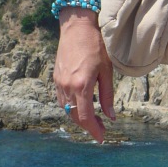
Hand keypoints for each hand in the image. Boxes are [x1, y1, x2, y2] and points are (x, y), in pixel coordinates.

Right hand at [54, 9, 114, 142]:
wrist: (76, 28)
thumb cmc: (95, 46)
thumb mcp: (106, 71)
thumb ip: (108, 96)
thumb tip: (111, 117)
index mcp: (82, 86)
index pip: (86, 116)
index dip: (94, 130)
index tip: (101, 138)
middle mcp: (67, 87)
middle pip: (75, 116)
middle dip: (88, 126)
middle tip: (101, 129)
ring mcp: (59, 83)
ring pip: (67, 110)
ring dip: (79, 117)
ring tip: (94, 119)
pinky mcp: (56, 78)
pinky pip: (62, 100)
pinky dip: (71, 107)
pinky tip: (82, 105)